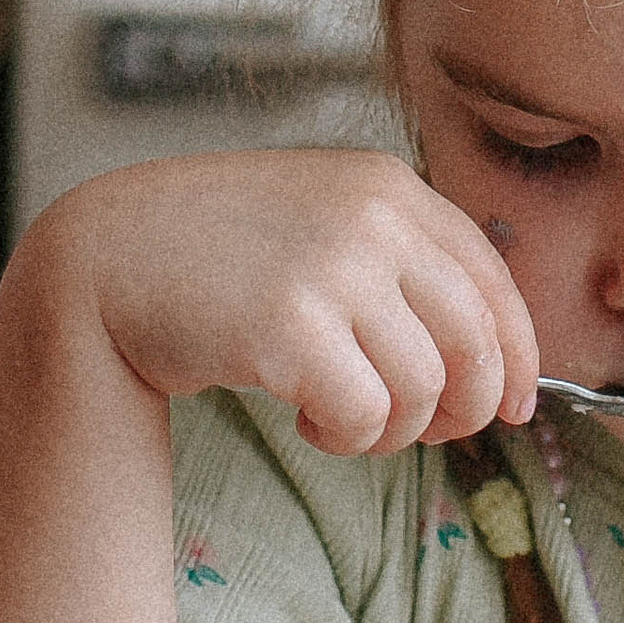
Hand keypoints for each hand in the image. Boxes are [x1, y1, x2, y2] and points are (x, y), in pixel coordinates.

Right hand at [79, 147, 541, 454]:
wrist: (104, 255)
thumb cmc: (213, 251)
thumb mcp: (319, 223)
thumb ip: (396, 263)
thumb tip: (488, 359)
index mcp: (389, 186)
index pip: (493, 279)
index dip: (518, 353)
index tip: (515, 403)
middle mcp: (373, 217)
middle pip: (477, 343)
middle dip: (464, 408)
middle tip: (422, 432)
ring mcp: (334, 268)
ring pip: (425, 390)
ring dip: (388, 429)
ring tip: (336, 416)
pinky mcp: (291, 326)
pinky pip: (366, 415)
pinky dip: (343, 436)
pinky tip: (302, 417)